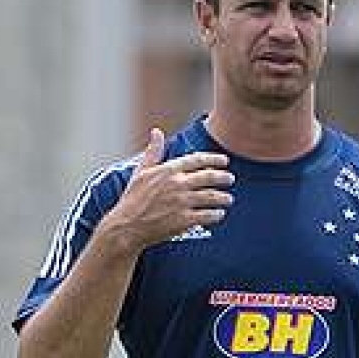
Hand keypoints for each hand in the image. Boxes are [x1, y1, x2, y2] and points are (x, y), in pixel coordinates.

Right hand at [102, 128, 234, 252]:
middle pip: (209, 177)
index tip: (225, 161)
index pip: (197, 159)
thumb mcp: (141, 172)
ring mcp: (181, 202)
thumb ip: (153, 152)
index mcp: (168, 170)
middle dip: (224, 177)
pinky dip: (216, 214)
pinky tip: (219, 214)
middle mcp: (177, 184)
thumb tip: (156, 131)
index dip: (214, 159)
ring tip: (228, 199)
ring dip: (223, 198)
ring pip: (211, 197)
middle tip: (231, 179)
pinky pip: (207, 215)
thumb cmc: (133, 199)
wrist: (127, 226)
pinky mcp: (184, 220)